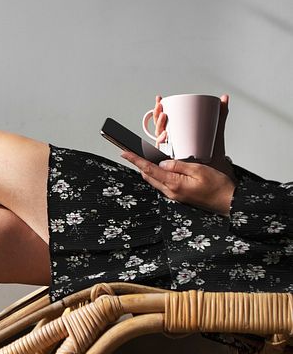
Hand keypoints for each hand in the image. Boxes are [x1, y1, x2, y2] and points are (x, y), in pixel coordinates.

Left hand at [121, 150, 235, 215]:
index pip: (149, 169)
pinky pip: (163, 183)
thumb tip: (162, 162)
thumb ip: (178, 165)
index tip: (125, 152)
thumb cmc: (218, 187)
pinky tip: (159, 167)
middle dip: (139, 163)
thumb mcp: (198, 170)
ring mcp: (174, 195)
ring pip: (155, 180)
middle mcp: (171, 192)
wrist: (228, 202)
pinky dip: (157, 174)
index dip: (136, 160)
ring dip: (147, 169)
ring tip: (142, 156)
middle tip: (130, 151)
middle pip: (148, 175)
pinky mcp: (179, 196)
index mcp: (174, 184)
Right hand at [153, 92, 234, 178]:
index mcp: (178, 136)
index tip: (160, 99)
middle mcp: (172, 144)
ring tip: (164, 118)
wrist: (218, 173)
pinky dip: (161, 143)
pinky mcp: (172, 162)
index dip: (160, 110)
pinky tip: (165, 136)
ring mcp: (171, 154)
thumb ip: (220, 116)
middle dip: (157, 117)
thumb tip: (225, 98)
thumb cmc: (215, 157)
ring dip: (159, 128)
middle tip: (162, 109)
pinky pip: (162, 152)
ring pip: (159, 139)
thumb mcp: (217, 133)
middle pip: (159, 129)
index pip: (165, 121)